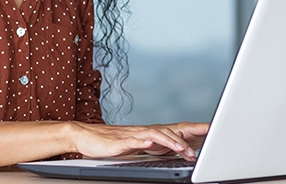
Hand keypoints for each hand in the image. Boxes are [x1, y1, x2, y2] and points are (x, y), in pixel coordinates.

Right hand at [67, 122, 201, 160]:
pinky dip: (143, 142)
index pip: (170, 133)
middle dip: (183, 142)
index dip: (186, 137)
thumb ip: (149, 147)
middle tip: (195, 153)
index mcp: (146, 133)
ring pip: (153, 135)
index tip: (201, 144)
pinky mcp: (118, 142)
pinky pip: (132, 141)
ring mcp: (130, 136)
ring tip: (181, 149)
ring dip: (169, 142)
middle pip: (167, 133)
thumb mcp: (134, 146)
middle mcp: (141, 132)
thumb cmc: (108, 143)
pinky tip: (151, 145)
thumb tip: (166, 150)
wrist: (84, 136)